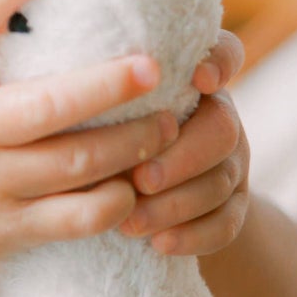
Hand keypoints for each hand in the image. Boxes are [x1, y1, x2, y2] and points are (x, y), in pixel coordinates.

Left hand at [118, 30, 250, 255]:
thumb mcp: (98, 112)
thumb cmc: (97, 137)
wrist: (131, 198)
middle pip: (223, 128)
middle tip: (139, 179)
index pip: (225, 52)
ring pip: (222, 180)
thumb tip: (61, 91)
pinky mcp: (234, 206)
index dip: (219, 62)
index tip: (198, 80)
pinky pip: (228, 223)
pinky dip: (194, 236)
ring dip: (176, 203)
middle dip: (180, 157)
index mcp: (190, 79)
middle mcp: (218, 114)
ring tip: (131, 221)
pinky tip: (160, 244)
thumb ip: (97, 97)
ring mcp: (231, 162)